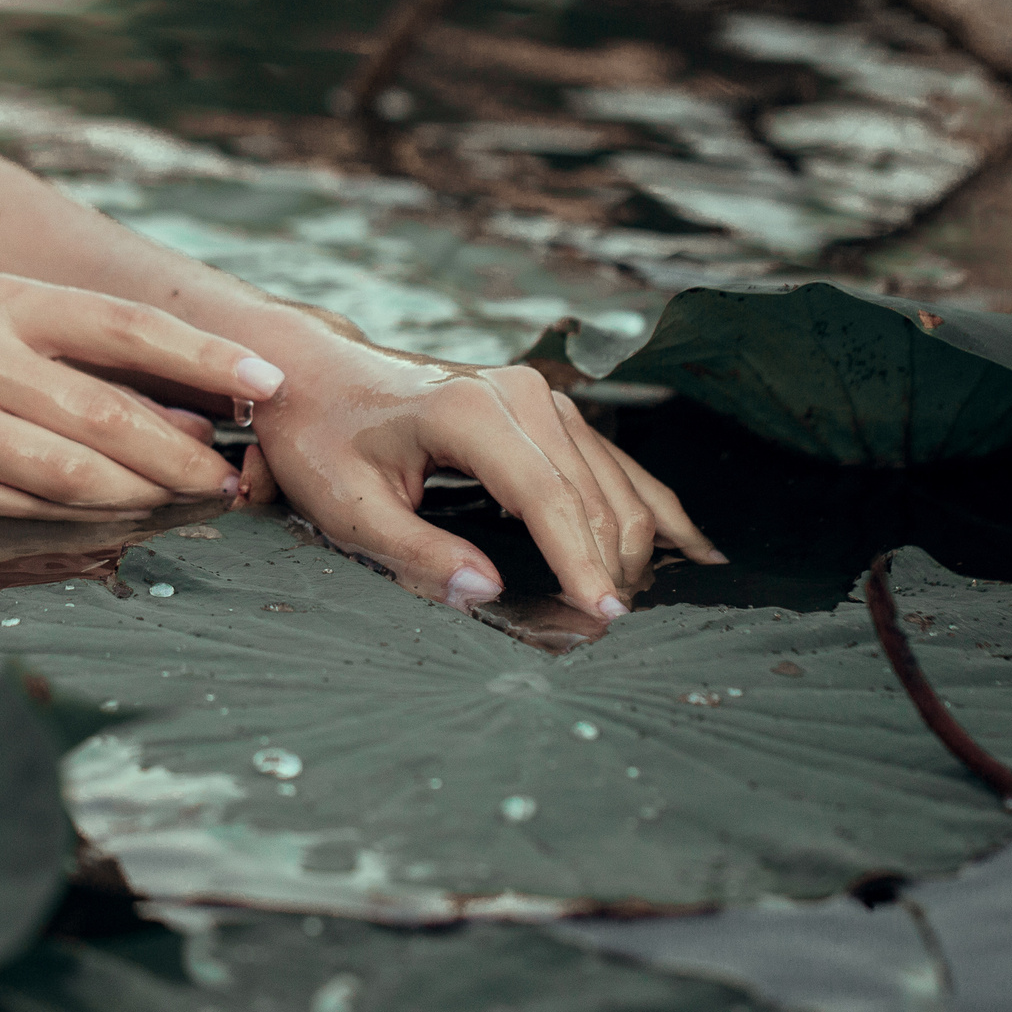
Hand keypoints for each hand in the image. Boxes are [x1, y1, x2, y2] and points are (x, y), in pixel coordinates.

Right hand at [0, 275, 282, 519]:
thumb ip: (82, 355)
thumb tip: (202, 405)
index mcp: (4, 296)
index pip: (127, 327)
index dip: (206, 360)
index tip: (269, 384)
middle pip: (112, 415)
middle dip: (189, 454)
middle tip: (240, 478)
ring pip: (76, 472)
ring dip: (148, 495)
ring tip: (196, 500)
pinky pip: (25, 505)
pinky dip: (86, 518)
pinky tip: (124, 518)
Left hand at [235, 335, 723, 617]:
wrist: (322, 375)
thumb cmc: (324, 440)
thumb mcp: (348, 506)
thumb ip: (416, 552)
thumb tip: (487, 593)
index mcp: (470, 412)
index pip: (549, 498)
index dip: (580, 563)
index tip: (603, 618)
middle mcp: (521, 395)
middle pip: (592, 495)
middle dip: (606, 569)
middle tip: (601, 636)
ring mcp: (542, 398)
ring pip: (615, 484)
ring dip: (627, 551)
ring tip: (620, 612)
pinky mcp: (551, 411)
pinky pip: (616, 466)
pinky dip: (651, 510)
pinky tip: (689, 550)